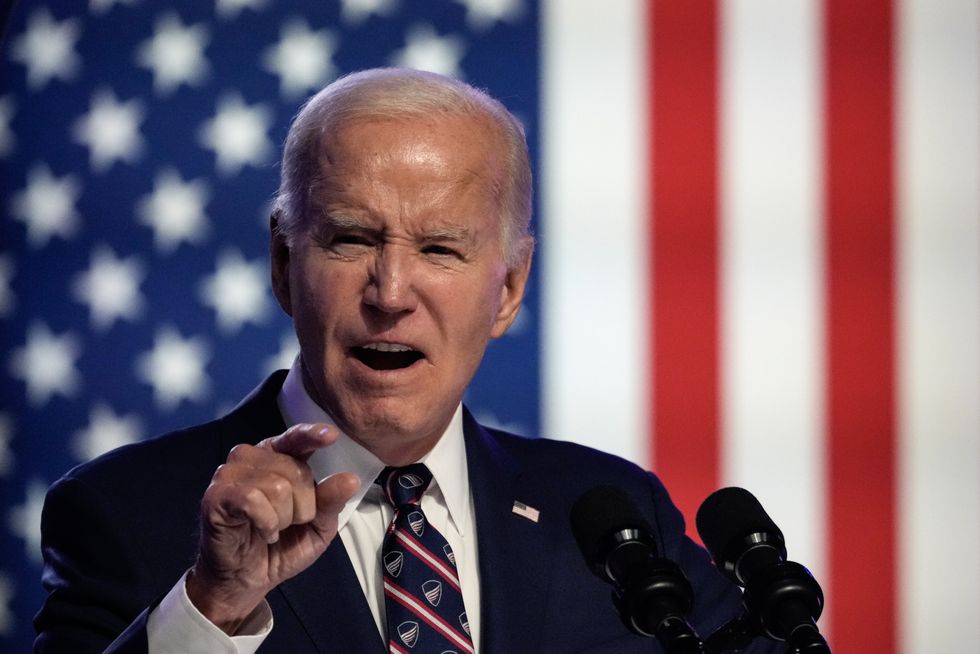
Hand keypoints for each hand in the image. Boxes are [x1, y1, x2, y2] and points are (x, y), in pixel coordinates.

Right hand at [186, 423, 359, 633]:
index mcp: (276, 458)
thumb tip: (350, 480)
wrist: (246, 581)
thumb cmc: (281, 547)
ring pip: (276, 485)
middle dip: (303, 506)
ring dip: (283, 518)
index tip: (331, 436)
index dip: (311, 435)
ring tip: (272, 530)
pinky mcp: (215, 497)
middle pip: (295, 469)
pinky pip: (253, 499)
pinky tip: (264, 533)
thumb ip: (331, 501)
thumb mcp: (318, 526)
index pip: (295, 438)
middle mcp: (251, 458)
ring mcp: (229, 475)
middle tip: (288, 524)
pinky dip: (266, 522)